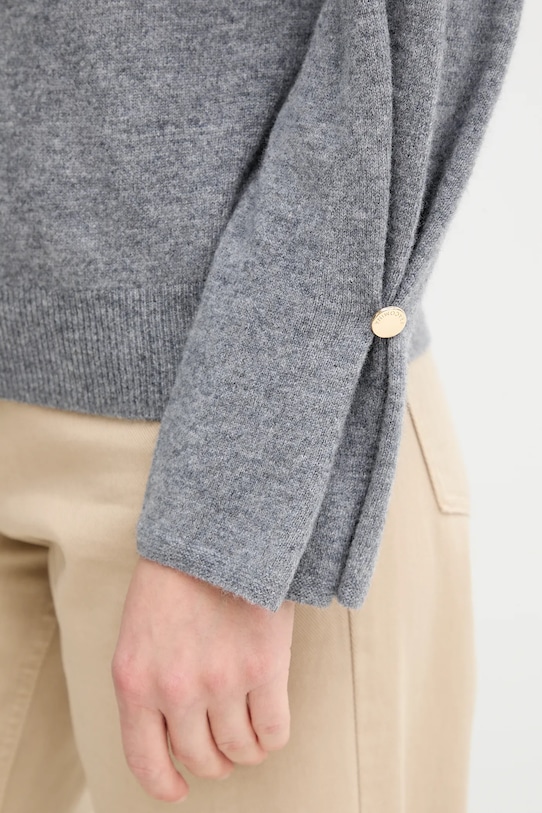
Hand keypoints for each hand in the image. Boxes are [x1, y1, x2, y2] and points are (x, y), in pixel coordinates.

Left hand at [111, 557, 295, 802]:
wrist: (215, 531)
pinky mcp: (264, 668)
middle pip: (201, 758)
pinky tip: (272, 723)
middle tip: (225, 746)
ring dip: (247, 750)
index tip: (178, 789)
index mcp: (134, 682)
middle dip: (215, 761)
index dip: (165, 784)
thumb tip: (168, 731)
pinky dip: (273, 737)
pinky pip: (274, 731)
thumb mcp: (139, 632)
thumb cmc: (175, 577)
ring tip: (250, 732)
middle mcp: (175, 690)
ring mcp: (221, 681)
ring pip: (240, 751)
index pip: (145, 760)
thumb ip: (147, 683)